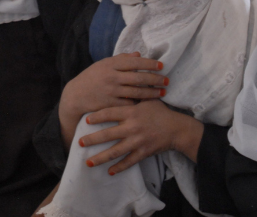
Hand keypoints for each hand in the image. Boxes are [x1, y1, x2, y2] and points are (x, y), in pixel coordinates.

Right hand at [59, 52, 166, 147]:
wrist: (75, 96)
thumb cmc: (92, 77)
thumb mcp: (104, 64)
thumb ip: (121, 59)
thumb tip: (139, 54)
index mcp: (111, 64)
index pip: (134, 62)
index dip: (149, 64)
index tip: (161, 66)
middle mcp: (112, 77)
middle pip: (138, 77)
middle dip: (155, 79)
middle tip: (167, 80)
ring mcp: (111, 91)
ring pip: (136, 92)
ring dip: (151, 93)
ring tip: (162, 92)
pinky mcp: (111, 105)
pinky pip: (129, 104)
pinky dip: (140, 103)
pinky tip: (149, 103)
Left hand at [80, 99, 203, 174]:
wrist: (177, 128)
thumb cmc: (161, 112)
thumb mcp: (148, 99)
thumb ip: (135, 94)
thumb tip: (124, 84)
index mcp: (132, 112)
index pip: (110, 113)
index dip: (97, 117)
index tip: (86, 120)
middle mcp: (132, 127)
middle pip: (108, 134)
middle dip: (92, 139)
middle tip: (80, 142)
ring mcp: (137, 141)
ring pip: (115, 151)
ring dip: (100, 158)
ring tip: (88, 162)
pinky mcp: (143, 152)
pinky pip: (128, 162)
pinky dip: (119, 167)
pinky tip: (109, 171)